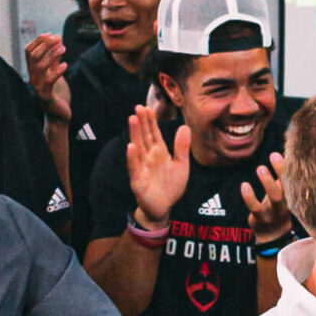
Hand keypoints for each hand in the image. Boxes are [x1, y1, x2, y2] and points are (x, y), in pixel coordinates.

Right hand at [24, 31, 73, 123]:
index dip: (39, 41)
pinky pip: (49, 81)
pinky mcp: (45, 95)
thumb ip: (54, 59)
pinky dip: (57, 71)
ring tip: (63, 48)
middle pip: (34, 55)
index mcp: (32, 71)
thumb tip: (58, 41)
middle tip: (59, 38)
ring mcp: (37, 86)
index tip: (51, 34)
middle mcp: (32, 77)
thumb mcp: (55, 72)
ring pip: (40, 66)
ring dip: (52, 55)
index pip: (29, 51)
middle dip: (46, 44)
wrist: (59, 114)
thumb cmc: (57, 93)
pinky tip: (65, 65)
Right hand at [125, 106, 191, 229]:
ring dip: (134, 134)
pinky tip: (131, 146)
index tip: (147, 107)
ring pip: (138, 148)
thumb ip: (181, 147)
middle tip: (138, 107)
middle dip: (141, 123)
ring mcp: (142, 168)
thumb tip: (185, 126)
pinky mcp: (138, 181)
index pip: (154, 133)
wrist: (163, 208)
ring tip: (132, 119)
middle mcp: (148, 157)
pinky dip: (132, 158)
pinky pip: (134, 168)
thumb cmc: (170, 187)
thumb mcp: (181, 165)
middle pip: (144, 137)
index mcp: (159, 153)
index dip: (150, 121)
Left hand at [240, 152, 290, 244]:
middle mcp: (287, 204)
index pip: (294, 179)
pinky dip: (249, 196)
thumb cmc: (277, 207)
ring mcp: (275, 213)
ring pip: (275, 198)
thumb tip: (283, 152)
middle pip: (288, 186)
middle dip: (281, 170)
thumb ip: (283, 176)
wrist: (272, 236)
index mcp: (293, 195)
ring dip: (268, 182)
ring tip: (260, 168)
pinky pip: (255, 207)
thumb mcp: (283, 192)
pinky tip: (244, 185)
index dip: (289, 165)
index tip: (284, 151)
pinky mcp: (261, 219)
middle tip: (273, 155)